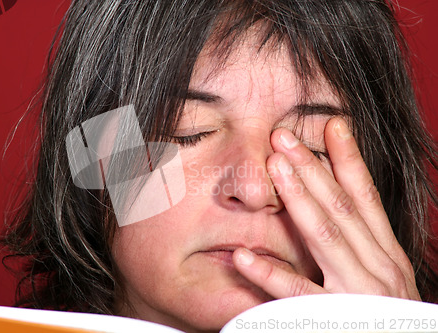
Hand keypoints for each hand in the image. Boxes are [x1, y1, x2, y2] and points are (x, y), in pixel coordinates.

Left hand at [232, 117, 420, 300]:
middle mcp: (377, 266)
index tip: (331, 124)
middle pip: (341, 206)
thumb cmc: (382, 316)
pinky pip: (299, 295)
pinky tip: (242, 256)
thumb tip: (327, 205)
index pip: (365, 196)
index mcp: (384, 252)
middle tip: (283, 136)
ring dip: (298, 198)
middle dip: (313, 168)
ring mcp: (360, 292)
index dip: (348, 159)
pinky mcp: (337, 319)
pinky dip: (271, 275)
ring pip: (326, 235)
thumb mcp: (378, 274)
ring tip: (273, 168)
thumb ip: (357, 244)